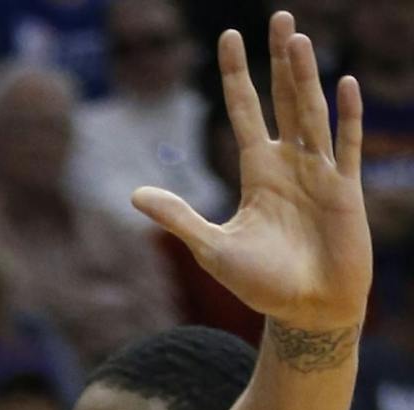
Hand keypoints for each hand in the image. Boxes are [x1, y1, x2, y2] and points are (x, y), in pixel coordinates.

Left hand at [136, 14, 369, 332]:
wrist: (304, 311)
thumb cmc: (261, 283)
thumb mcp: (210, 248)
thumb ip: (178, 217)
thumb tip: (134, 194)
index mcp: (257, 172)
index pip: (244, 112)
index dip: (237, 76)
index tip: (229, 36)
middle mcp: (290, 164)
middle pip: (283, 100)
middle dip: (279, 61)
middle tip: (278, 17)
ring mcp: (319, 173)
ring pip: (311, 113)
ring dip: (305, 77)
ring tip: (298, 39)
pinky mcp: (344, 191)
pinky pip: (345, 146)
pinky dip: (345, 117)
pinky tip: (344, 84)